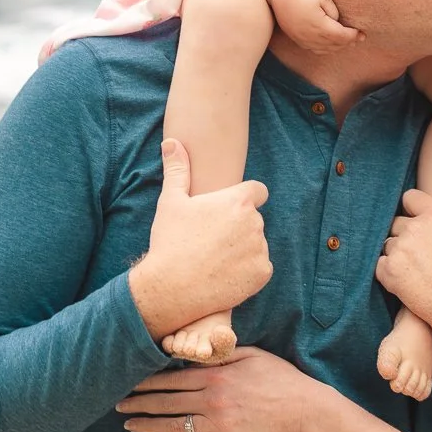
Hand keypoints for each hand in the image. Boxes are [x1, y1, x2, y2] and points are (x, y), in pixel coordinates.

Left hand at [116, 346, 319, 431]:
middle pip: (166, 403)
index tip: (127, 383)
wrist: (305, 408)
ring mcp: (218, 425)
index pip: (171, 380)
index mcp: (216, 376)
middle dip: (138, 403)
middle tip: (117, 404)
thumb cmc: (280, 378)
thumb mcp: (252, 355)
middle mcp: (212, 401)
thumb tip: (196, 351)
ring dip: (147, 426)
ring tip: (129, 424)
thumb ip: (222, 354)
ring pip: (173, 427)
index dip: (146, 383)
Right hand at [128, 141, 272, 343]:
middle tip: (211, 240)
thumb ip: (177, 170)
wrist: (171, 289)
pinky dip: (247, 272)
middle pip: (254, 220)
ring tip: (215, 259)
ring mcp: (260, 249)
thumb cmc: (169, 242)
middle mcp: (254, 223)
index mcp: (238, 202)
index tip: (228, 211)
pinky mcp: (262, 273)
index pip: (257, 191)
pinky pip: (260, 267)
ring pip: (256, 244)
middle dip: (238, 227)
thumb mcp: (170, 202)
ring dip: (243, 249)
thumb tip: (172, 142)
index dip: (245, 199)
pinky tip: (224, 274)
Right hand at [272, 0, 361, 50]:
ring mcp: (301, 38)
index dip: (352, 36)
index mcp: (319, 24)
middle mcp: (309, 35)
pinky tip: (331, 43)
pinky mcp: (296, 38)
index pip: (341, 36)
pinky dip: (325, 49)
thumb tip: (338, 24)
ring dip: (337, 47)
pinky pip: (313, 49)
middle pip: (334, 45)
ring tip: (348, 41)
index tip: (361, 33)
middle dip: (348, 42)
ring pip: (324, 49)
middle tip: (359, 38)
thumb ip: (334, 13)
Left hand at [376, 191, 431, 375]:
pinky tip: (404, 283)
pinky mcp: (390, 272)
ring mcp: (401, 250)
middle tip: (417, 254)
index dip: (411, 208)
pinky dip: (387, 273)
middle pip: (396, 222)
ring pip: (387, 245)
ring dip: (395, 255)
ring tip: (413, 272)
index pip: (410, 198)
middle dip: (403, 235)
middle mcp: (416, 229)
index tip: (414, 219)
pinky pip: (379, 266)